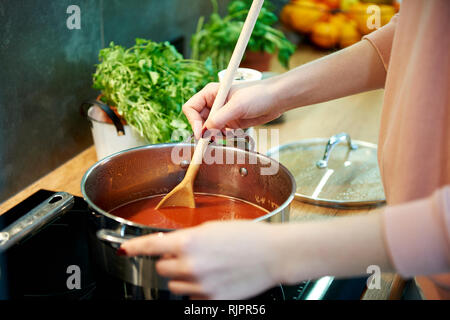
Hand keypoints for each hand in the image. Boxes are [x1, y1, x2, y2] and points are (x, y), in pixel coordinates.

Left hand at [119, 221, 282, 299]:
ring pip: (175, 286)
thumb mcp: (213, 229)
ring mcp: (201, 286)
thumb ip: (188, 238)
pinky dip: (197, 289)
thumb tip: (173, 245)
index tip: (124, 250)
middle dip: (170, 262)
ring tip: (204, 267)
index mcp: (190, 242)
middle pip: (163, 269)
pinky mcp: (212, 300)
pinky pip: (192, 297)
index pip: (151, 246)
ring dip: (183, 277)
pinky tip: (213, 278)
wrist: (274, 254)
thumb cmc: (248, 237)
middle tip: (188, 255)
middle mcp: (191, 265)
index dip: (134, 248)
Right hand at [183, 80, 282, 138]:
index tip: (200, 133)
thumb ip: (219, 118)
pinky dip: (220, 136)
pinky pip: (218, 132)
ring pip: (207, 128)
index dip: (193, 121)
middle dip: (203, 131)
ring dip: (212, 135)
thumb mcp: (237, 106)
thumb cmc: (258, 95)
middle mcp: (214, 103)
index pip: (191, 108)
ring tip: (222, 136)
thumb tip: (205, 131)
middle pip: (197, 120)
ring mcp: (222, 113)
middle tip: (211, 139)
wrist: (276, 99)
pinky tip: (229, 135)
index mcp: (211, 93)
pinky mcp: (230, 122)